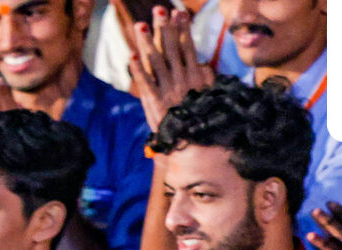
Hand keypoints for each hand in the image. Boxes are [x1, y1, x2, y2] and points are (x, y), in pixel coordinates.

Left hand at [127, 8, 212, 131]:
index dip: (183, 29)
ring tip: (140, 26)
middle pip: (171, 48)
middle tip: (158, 9)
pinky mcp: (154, 102)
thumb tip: (202, 65)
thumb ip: (206, 79)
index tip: (179, 13)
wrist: (193, 144)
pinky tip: (131, 56)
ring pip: (156, 61)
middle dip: (164, 28)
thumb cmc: (202, 120)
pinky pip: (145, 83)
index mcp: (195, 77)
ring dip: (147, 42)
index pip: (188, 47)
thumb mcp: (210, 97)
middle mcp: (181, 80)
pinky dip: (137, 70)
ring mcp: (167, 90)